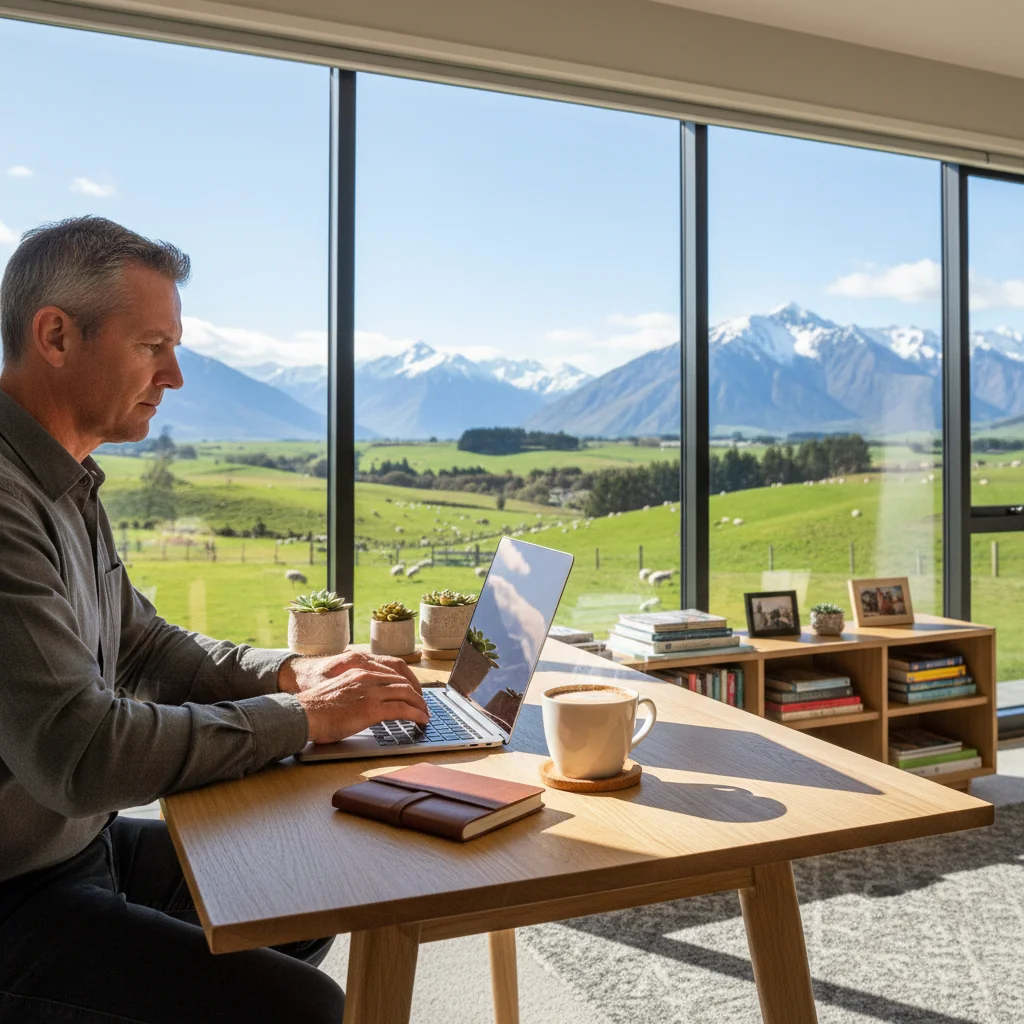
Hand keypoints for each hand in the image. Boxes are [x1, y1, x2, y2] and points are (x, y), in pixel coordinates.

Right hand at [283, 653, 428, 743]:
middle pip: (402, 680)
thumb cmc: (315, 708)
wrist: (303, 714)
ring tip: (426, 713)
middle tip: (423, 704)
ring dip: (420, 704)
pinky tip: (421, 720)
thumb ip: (354, 690)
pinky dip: (416, 714)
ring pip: (406, 693)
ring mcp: (370, 691)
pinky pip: (402, 709)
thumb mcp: (338, 690)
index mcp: (359, 670)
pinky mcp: (372, 709)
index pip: (391, 672)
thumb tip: (363, 702)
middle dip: (417, 693)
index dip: (406, 682)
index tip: (413, 691)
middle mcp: (367, 676)